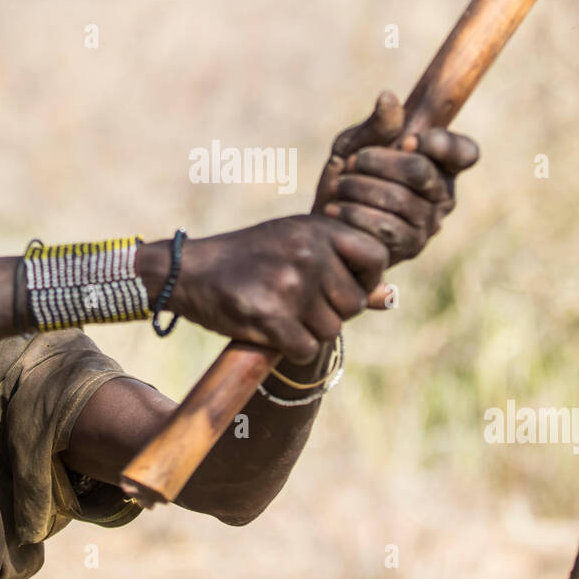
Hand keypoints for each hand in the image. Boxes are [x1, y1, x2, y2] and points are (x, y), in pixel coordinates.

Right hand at [149, 215, 388, 364]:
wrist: (188, 271)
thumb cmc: (249, 258)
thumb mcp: (297, 245)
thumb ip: (345, 267)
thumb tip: (391, 297)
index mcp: (318, 229)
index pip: (376, 257)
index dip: (367, 279)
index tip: (341, 285)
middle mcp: (308, 253)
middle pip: (354, 303)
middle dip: (333, 311)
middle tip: (300, 302)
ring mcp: (290, 285)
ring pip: (331, 330)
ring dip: (309, 331)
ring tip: (281, 311)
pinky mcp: (270, 317)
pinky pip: (305, 350)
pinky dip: (291, 348)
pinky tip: (271, 330)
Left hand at [312, 90, 477, 266]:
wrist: (325, 220)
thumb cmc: (348, 175)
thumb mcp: (356, 144)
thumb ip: (376, 126)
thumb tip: (389, 98)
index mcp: (440, 163)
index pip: (465, 152)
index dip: (441, 143)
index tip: (406, 140)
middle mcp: (443, 194)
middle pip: (422, 171)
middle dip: (380, 162)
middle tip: (354, 161)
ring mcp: (430, 223)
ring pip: (400, 200)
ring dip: (360, 187)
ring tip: (340, 184)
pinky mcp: (411, 248)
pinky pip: (387, 228)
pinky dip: (355, 213)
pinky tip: (335, 207)